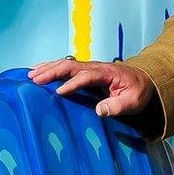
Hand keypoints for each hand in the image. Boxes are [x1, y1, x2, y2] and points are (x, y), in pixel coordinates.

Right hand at [26, 57, 156, 117]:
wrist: (143, 80)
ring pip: (65, 64)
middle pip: (71, 65)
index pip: (87, 76)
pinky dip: (50, 67)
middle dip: (53, 72)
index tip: (59, 92)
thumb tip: (100, 111)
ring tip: (30, 74)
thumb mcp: (133, 101)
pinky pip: (65, 66)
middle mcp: (95, 67)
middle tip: (35, 79)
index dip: (73, 83)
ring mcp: (89, 67)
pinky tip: (37, 70)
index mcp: (107, 73)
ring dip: (48, 68)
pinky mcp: (84, 70)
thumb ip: (118, 106)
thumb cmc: (137, 91)